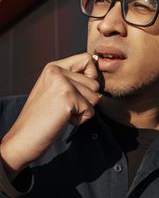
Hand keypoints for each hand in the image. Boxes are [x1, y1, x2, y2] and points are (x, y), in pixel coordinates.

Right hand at [0, 53, 99, 179]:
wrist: (23, 138)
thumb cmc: (41, 117)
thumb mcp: (54, 89)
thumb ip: (72, 79)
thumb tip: (96, 74)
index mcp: (53, 67)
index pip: (87, 59)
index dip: (92, 75)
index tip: (80, 89)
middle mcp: (57, 71)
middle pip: (95, 83)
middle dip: (85, 100)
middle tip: (63, 107)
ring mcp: (63, 84)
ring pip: (95, 97)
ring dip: (83, 110)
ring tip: (62, 112)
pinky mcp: (68, 98)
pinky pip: (90, 111)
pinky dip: (80, 120)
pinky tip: (62, 119)